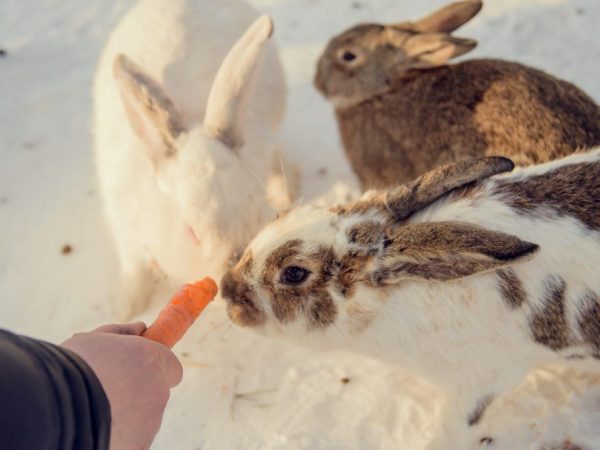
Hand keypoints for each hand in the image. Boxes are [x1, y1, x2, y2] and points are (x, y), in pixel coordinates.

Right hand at [61, 322, 182, 449]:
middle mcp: (159, 390)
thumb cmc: (71, 368)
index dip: (154, 368)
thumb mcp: (93, 339)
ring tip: (93, 411)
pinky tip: (96, 431)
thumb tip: (141, 327)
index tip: (136, 370)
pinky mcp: (139, 446)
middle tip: (106, 393)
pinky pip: (135, 440)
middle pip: (155, 393)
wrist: (52, 409)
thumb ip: (122, 333)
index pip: (170, 366)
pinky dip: (122, 437)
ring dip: (126, 415)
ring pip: (144, 419)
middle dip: (137, 393)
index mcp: (152, 360)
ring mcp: (151, 422)